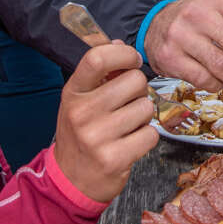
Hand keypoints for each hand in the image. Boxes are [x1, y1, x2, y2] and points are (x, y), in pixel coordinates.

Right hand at [55, 41, 159, 202]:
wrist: (71, 179)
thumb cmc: (81, 135)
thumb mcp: (81, 100)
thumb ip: (100, 74)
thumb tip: (118, 43)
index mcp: (73, 92)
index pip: (97, 58)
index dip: (124, 54)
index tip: (133, 60)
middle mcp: (82, 112)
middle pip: (135, 81)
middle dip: (140, 92)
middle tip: (129, 105)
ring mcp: (97, 136)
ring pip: (146, 108)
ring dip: (143, 117)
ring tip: (127, 127)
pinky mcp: (114, 158)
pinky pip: (151, 134)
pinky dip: (147, 138)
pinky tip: (131, 143)